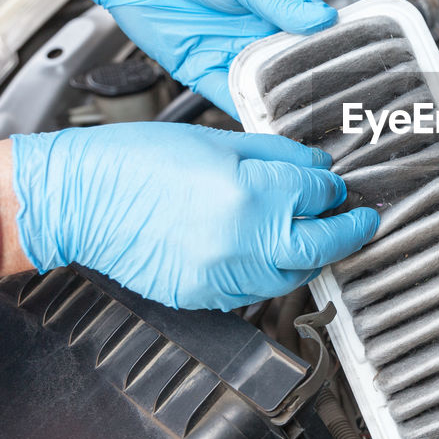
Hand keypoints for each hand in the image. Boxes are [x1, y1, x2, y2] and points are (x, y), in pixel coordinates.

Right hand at [0, 123, 378, 310]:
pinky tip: (264, 250)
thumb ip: (278, 155)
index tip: (340, 186)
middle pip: (320, 247)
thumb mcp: (217, 141)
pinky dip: (269, 272)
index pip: (319, 195)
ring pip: (293, 276)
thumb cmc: (135, 161)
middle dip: (346, 232)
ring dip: (310, 255)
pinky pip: (256, 291)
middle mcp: (242, 242)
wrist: (77, 199)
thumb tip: (318, 166)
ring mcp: (223, 276)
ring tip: (311, 234)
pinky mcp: (205, 297)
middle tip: (360, 220)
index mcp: (250, 194)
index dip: (335, 188)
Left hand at [43, 0, 334, 116]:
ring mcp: (229, 52)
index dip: (332, 54)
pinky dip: (245, 113)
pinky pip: (228, 98)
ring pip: (263, 87)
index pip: (313, 35)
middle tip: (334, 107)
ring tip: (306, 123)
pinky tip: (264, 123)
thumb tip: (322, 18)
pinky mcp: (200, 69)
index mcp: (274, 4)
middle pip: (291, 68)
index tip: (355, 71)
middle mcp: (255, 31)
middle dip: (309, 88)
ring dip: (280, 105)